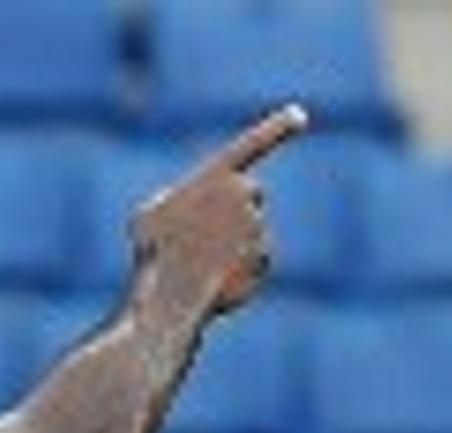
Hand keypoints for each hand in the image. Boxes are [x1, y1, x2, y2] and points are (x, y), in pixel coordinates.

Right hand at [129, 104, 306, 317]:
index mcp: (220, 174)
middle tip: (200, 233)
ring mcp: (258, 228)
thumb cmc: (154, 253)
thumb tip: (195, 216)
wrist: (171, 299)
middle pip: (249, 193)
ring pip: (247, 231)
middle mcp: (246, 195)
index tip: (301, 114)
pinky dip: (232, 270)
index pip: (255, 143)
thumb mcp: (150, 215)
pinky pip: (250, 261)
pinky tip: (210, 281)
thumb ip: (177, 203)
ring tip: (195, 263)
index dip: (278, 127)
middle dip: (232, 207)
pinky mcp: (263, 261)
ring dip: (224, 244)